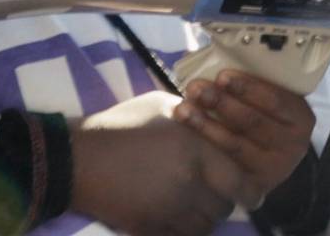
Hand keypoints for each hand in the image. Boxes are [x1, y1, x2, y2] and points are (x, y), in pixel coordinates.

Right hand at [70, 91, 261, 235]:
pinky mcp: (150, 227)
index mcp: (196, 152)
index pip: (241, 183)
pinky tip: (175, 216)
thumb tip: (213, 123)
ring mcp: (169, 210)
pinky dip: (183, 230)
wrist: (77, 157)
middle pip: (224, 208)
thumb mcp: (162, 106)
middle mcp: (189, 185)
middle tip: (216, 193)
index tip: (252, 193)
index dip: (251, 191)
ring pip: (204, 227)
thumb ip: (193, 117)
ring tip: (194, 205)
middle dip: (223, 201)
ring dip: (204, 218)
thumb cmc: (121, 124)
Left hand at [173, 71, 314, 197]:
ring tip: (183, 108)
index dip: (247, 87)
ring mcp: (274, 168)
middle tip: (196, 88)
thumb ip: (250, 81)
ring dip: (205, 124)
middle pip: (253, 121)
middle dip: (221, 103)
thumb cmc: (260, 115)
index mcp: (300, 116)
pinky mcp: (253, 185)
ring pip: (235, 143)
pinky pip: (226, 164)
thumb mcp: (265, 98)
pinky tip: (186, 131)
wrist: (261, 159)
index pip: (275, 99)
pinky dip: (204, 145)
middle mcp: (293, 144)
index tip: (221, 76)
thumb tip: (213, 52)